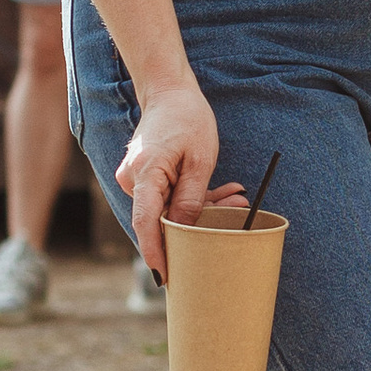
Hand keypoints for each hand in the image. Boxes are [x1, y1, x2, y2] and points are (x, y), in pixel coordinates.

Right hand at [117, 79, 221, 281]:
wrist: (169, 92)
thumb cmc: (187, 119)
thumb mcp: (200, 159)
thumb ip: (191, 198)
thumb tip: (185, 231)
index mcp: (144, 174)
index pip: (146, 223)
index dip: (156, 253)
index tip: (165, 278)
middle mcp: (132, 180)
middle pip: (161, 218)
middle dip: (198, 224)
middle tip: (233, 221)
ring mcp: (136, 179)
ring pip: (169, 208)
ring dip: (202, 207)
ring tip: (237, 198)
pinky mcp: (145, 178)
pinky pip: (168, 197)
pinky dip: (194, 197)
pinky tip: (225, 193)